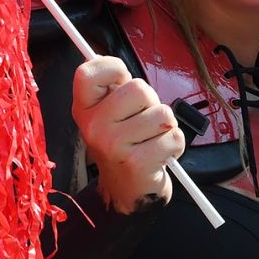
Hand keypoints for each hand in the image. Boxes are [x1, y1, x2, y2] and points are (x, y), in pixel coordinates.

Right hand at [72, 56, 184, 213]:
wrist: (126, 192)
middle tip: (142, 124)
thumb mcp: (110, 115)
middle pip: (139, 88)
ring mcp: (113, 145)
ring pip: (162, 113)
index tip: (121, 85)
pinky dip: (175, 145)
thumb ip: (114, 89)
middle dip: (152, 104)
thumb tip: (118, 66)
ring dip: (166, 127)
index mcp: (84, 109)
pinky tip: (159, 155)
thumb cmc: (126, 145)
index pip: (89, 71)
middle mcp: (93, 126)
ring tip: (151, 140)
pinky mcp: (136, 163)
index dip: (114, 69)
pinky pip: (174, 137)